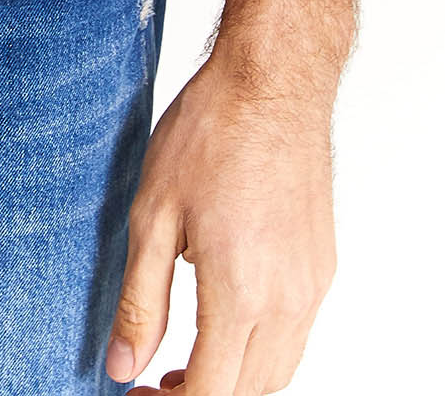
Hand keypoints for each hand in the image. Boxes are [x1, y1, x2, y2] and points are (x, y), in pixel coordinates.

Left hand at [105, 54, 336, 391]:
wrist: (274, 80)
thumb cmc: (211, 131)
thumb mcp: (152, 214)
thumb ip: (140, 301)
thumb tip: (122, 368)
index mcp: (240, 292)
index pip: (212, 393)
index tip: (136, 394)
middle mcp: (287, 300)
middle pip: (248, 391)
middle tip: (153, 383)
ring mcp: (312, 285)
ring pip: (278, 370)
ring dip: (235, 381)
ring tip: (186, 365)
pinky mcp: (323, 268)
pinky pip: (296, 335)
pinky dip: (261, 350)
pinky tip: (226, 321)